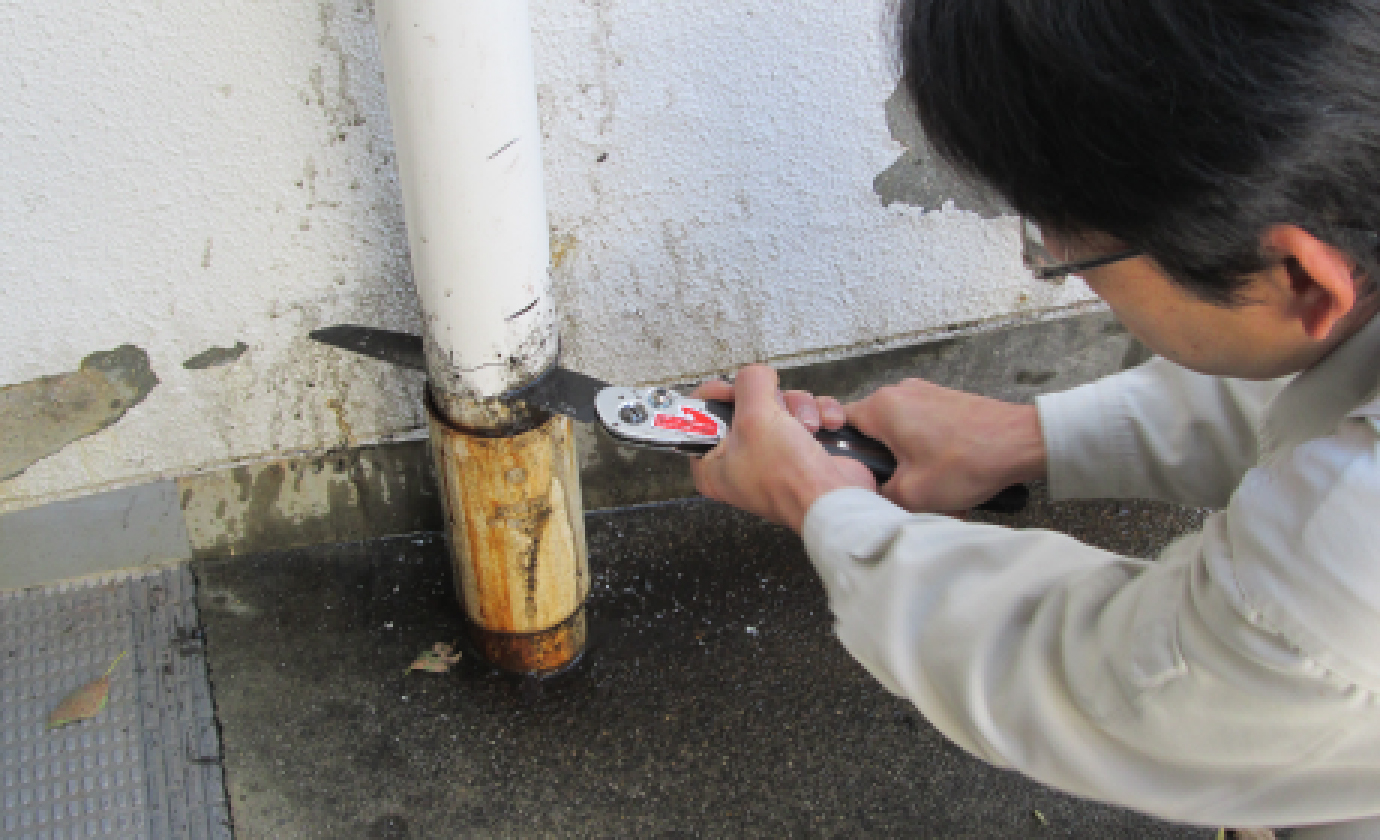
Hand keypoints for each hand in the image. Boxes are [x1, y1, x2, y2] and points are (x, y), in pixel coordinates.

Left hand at [690, 366, 875, 532]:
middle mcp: (739, 460)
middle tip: (776, 417)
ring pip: (780, 405)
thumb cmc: (789, 479)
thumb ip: (749, 383)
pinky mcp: (799, 448)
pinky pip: (804, 413)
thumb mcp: (755, 419)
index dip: (716, 395)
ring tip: (808, 427)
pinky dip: (819, 414)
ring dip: (800, 408)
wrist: (835, 501)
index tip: (733, 388)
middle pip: (745, 404)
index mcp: (712, 463)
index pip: (699, 415)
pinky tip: (825, 427)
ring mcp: (771, 454)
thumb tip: (757, 374)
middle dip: (769, 402)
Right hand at [843, 378, 1046, 512]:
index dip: (843, 454)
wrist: (1023, 442)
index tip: (854, 473)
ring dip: (909, 460)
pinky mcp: (946, 401)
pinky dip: (929, 452)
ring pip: (900, 433)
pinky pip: (923, 428)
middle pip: (872, 432)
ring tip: (929, 484)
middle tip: (897, 487)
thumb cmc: (970, 461)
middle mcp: (900, 392)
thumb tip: (871, 496)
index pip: (840, 425)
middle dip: (883, 463)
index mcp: (883, 407)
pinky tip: (947, 472)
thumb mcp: (913, 494)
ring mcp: (925, 393)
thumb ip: (879, 496)